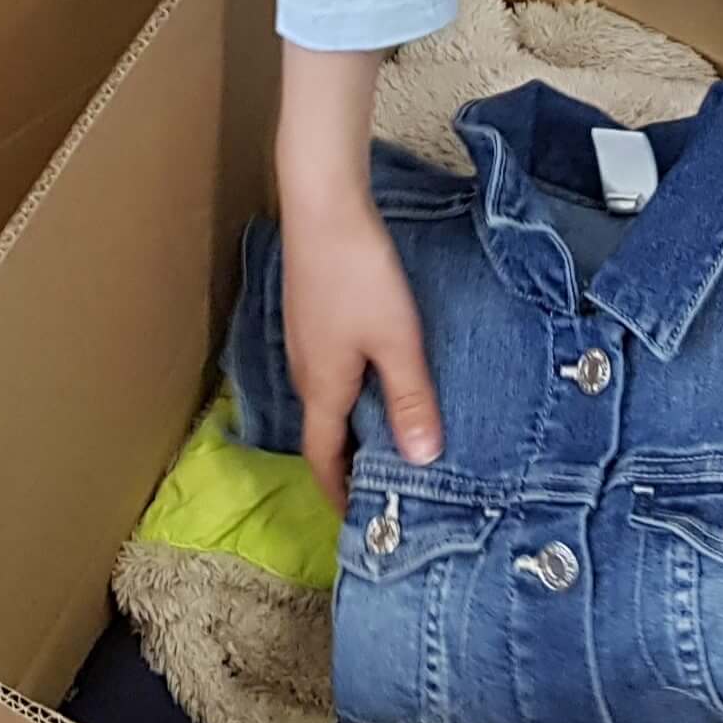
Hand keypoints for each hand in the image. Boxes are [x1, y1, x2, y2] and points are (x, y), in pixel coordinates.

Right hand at [279, 44, 440, 505]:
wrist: (322, 204)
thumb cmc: (359, 274)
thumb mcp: (396, 339)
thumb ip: (409, 399)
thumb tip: (420, 460)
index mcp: (322, 387)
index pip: (324, 458)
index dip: (340, 491)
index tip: (361, 518)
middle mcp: (304, 370)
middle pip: (323, 431)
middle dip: (348, 463)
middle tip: (384, 484)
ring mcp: (303, 339)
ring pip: (326, 399)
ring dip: (350, 425)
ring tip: (388, 437)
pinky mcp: (310, 313)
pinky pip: (327, 371)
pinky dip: (349, 391)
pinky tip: (377, 377)